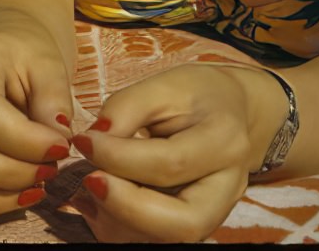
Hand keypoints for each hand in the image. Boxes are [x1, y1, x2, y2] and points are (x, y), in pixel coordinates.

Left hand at [65, 63, 286, 242]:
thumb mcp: (165, 84)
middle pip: (181, 224)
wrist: (234, 113)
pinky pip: (156, 239)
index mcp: (224, 141)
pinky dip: (120, 226)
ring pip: (166, 240)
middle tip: (88, 179)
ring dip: (118, 220)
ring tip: (91, 184)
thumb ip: (127, 107)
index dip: (119, 157)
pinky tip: (100, 197)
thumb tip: (92, 140)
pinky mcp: (197, 225)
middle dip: (125, 208)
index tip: (84, 141)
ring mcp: (216, 213)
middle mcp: (228, 188)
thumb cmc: (198, 94)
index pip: (169, 163)